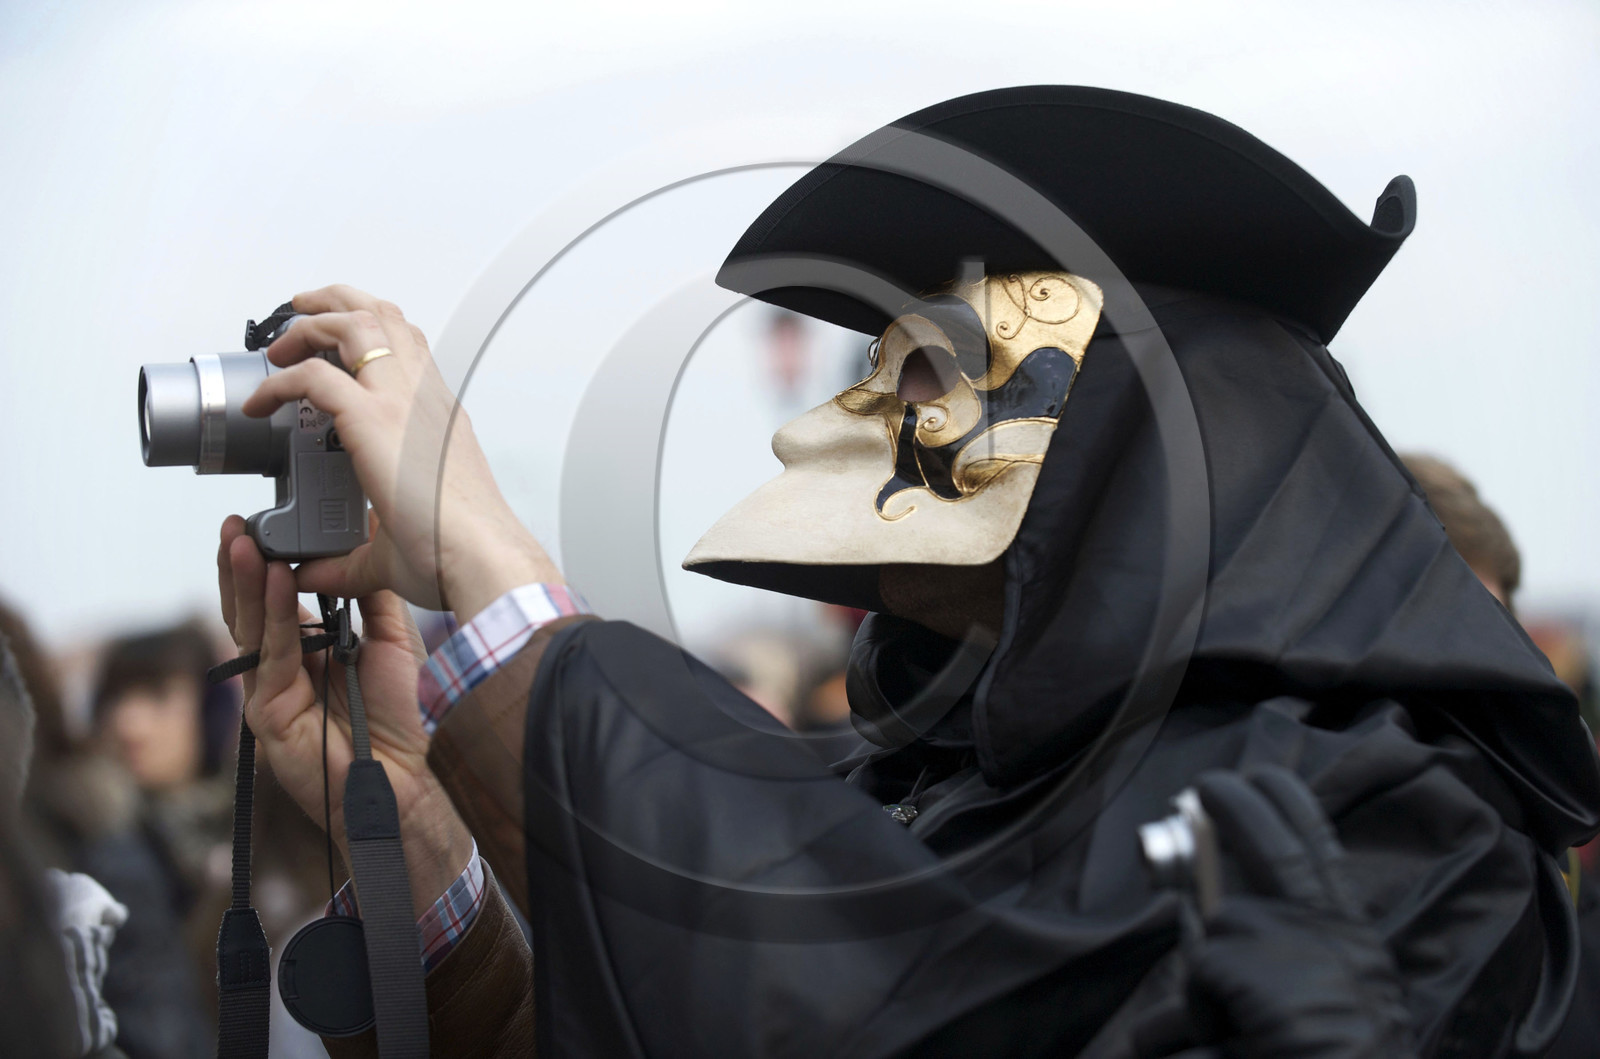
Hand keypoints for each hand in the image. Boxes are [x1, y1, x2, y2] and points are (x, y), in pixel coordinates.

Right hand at [218, 514, 471, 916]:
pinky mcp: (270, 716)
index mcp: (313, 652)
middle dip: (243, 567)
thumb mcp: (394, 640)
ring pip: (251, 628)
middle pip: (252, 610)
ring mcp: (274, 694)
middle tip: (237, 525)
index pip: (278, 601)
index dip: (270, 565)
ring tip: (246, 541)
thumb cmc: (412, 718)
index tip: (268, 524)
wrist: (423, 778)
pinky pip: (273, 655)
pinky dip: (276, 615)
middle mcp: (288, 671)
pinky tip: (280, 581)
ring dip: (248, 582)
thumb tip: (366, 544)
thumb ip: (372, 595)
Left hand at [239, 284, 558, 618]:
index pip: (410, 348)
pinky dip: (279, 381)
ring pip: (355, 323)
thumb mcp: (393, 550)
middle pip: (384, 315)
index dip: (372, 331)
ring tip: (279, 341)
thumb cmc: (458, 554)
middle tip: (301, 310)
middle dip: (336, 301)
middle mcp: (423, 399)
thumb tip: (313, 573)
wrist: (480, 559)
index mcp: (438, 418)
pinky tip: (260, 402)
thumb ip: (349, 560)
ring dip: (310, 323)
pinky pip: (313, 376)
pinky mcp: (373, 419)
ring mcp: (401, 402)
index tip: (338, 342)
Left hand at [1174, 767, 1412, 1057]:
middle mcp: (1331, 932)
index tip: (1266, 777)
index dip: (1292, 807)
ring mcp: (1296, 945)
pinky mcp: (1258, 968)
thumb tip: (1221, 911)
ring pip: (1223, 923)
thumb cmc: (1340, 1055)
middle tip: (1208, 783)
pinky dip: (1202, 1008)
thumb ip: (1295, 952)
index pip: (1326, 852)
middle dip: (1238, 804)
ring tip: (1233, 1023)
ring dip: (1210, 971)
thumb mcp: (1336, 997)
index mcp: (1354, 939)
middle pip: (1277, 844)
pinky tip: (1235, 1039)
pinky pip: (1200, 971)